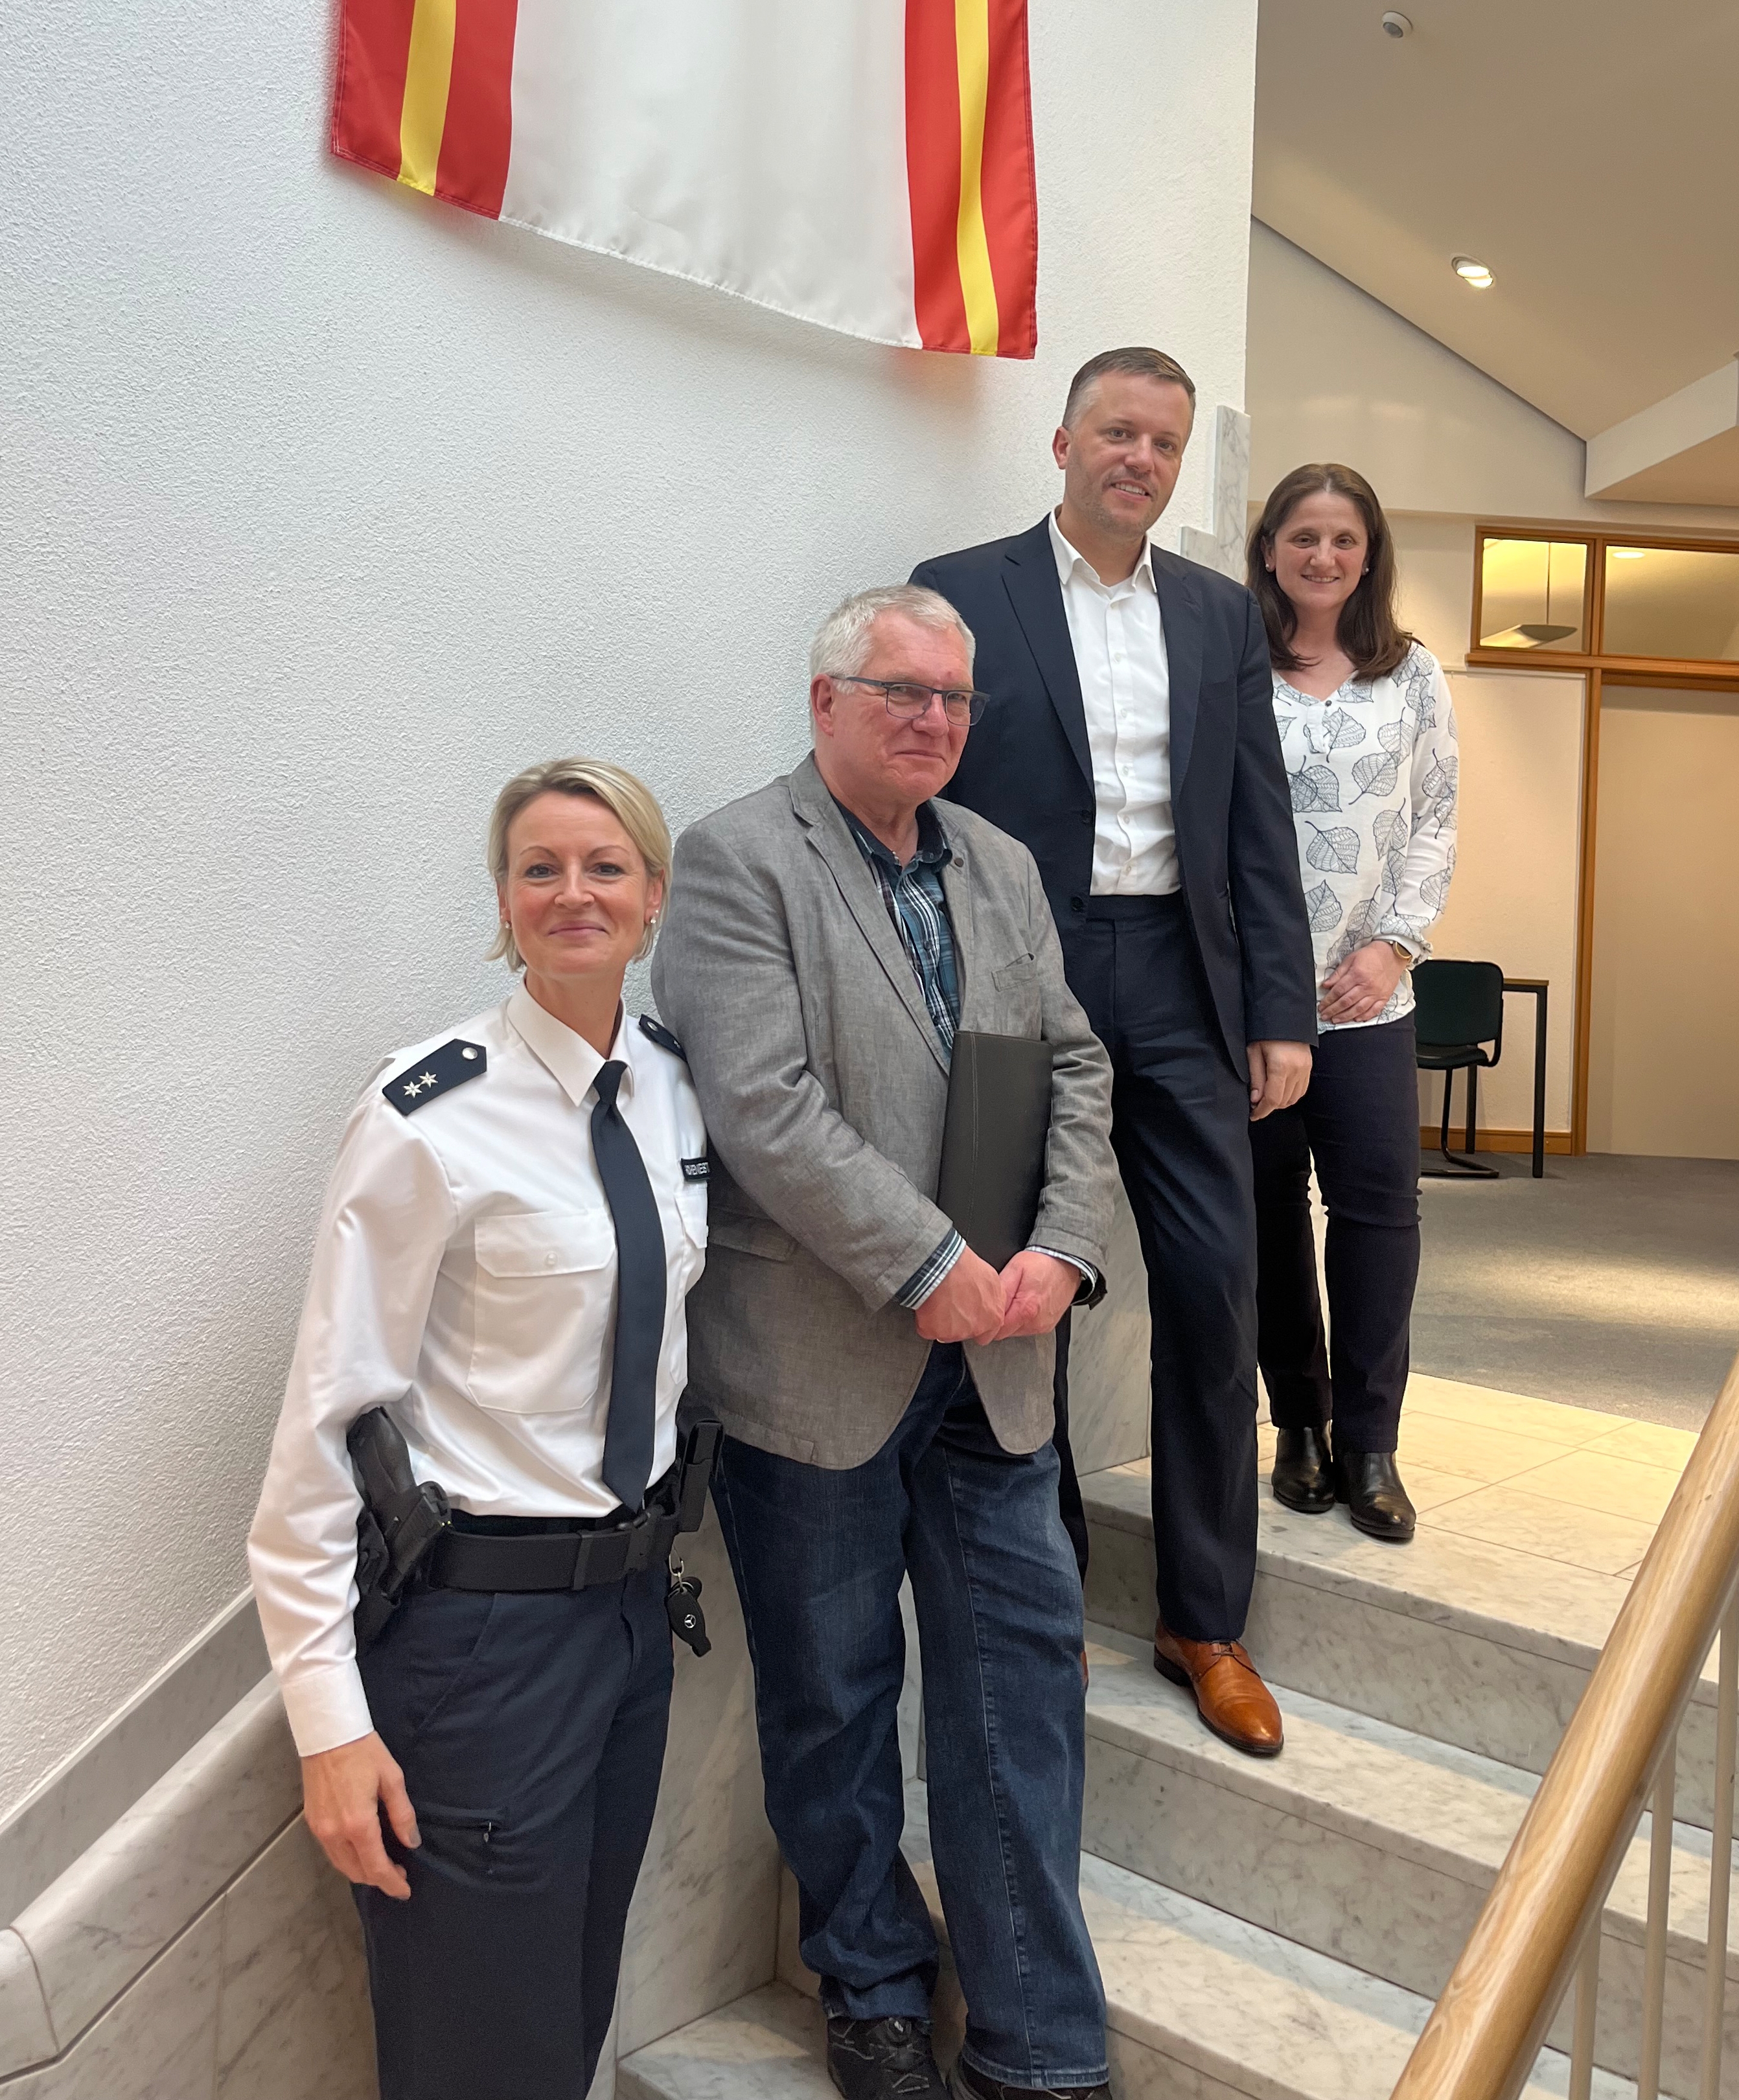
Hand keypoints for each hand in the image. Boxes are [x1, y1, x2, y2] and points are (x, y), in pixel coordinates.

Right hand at [302, 1731, 419, 1897]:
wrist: (328, 1734)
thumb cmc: (364, 1752)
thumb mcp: (392, 1779)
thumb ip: (402, 1814)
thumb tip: (411, 1842)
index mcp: (358, 1824)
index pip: (376, 1867)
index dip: (392, 1883)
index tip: (405, 1890)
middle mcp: (335, 1833)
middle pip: (357, 1872)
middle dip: (378, 1879)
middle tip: (398, 1873)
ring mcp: (320, 1829)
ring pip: (341, 1865)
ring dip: (362, 1871)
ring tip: (383, 1864)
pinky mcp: (312, 1822)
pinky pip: (331, 1852)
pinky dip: (347, 1859)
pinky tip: (361, 1850)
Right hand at [915, 1245, 1006, 1344]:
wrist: (941, 1266)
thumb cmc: (964, 1267)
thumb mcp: (990, 1279)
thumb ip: (990, 1297)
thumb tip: (984, 1297)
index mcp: (994, 1317)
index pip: (988, 1332)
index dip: (976, 1323)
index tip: (969, 1316)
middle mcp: (976, 1328)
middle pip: (966, 1332)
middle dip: (959, 1323)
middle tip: (952, 1305)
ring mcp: (954, 1333)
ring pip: (947, 1333)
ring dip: (942, 1321)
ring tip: (938, 1301)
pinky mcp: (934, 1332)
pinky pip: (929, 1329)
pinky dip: (926, 1320)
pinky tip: (928, 1305)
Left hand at [992, 1250, 1080, 1339]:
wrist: (1067, 1264)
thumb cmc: (1043, 1264)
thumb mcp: (1016, 1268)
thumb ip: (1001, 1290)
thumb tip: (988, 1305)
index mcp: (1026, 1309)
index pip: (997, 1330)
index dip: (989, 1320)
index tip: (987, 1309)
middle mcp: (1036, 1322)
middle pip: (1005, 1332)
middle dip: (999, 1319)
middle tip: (1003, 1300)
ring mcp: (1043, 1326)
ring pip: (1015, 1331)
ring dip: (1011, 1319)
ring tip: (1017, 1299)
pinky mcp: (1047, 1326)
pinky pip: (1027, 1328)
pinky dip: (1022, 1319)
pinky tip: (1026, 1303)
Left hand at [1247, 1039, 1311, 1120]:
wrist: (1285, 1015)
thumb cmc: (1266, 1031)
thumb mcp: (1253, 1052)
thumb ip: (1255, 1077)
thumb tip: (1255, 1099)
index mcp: (1281, 1067)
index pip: (1273, 1099)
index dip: (1262, 1111)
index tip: (1254, 1114)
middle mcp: (1296, 1070)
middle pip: (1284, 1101)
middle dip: (1269, 1106)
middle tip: (1256, 1103)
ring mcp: (1305, 1069)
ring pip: (1294, 1098)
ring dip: (1280, 1102)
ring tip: (1267, 1096)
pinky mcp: (1309, 1067)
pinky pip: (1301, 1090)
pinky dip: (1290, 1094)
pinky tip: (1280, 1090)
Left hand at [1318, 941, 1407, 1026]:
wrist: (1392, 954)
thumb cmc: (1370, 955)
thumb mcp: (1350, 959)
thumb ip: (1338, 974)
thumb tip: (1326, 985)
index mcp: (1357, 975)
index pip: (1338, 991)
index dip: (1328, 1000)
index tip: (1321, 1006)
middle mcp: (1366, 986)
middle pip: (1346, 1002)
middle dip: (1333, 1010)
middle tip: (1325, 1016)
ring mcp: (1376, 993)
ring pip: (1359, 1009)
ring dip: (1346, 1016)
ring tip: (1336, 1020)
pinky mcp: (1384, 997)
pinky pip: (1374, 1010)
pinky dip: (1365, 1016)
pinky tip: (1356, 1019)